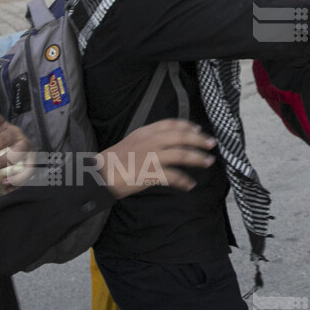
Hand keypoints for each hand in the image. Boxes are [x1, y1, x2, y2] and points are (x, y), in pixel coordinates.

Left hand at [0, 111, 33, 190]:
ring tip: (3, 182)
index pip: (4, 138)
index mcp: (14, 132)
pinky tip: (7, 189)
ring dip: (16, 175)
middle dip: (5, 160)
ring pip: (27, 166)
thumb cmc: (3, 134)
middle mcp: (25, 143)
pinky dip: (18, 184)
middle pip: (18, 152)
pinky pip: (27, 178)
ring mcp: (30, 156)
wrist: (17, 140)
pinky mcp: (30, 167)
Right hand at [100, 119, 216, 197]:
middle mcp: (150, 142)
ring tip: (207, 162)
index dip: (186, 126)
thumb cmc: (111, 162)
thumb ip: (146, 142)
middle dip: (199, 140)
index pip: (169, 124)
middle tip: (211, 144)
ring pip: (181, 154)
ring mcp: (150, 157)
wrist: (97, 175)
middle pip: (181, 137)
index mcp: (144, 133)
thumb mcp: (129, 143)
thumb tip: (162, 145)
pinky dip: (183, 181)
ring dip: (197, 158)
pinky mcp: (150, 173)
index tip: (197, 129)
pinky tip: (189, 185)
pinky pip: (173, 176)